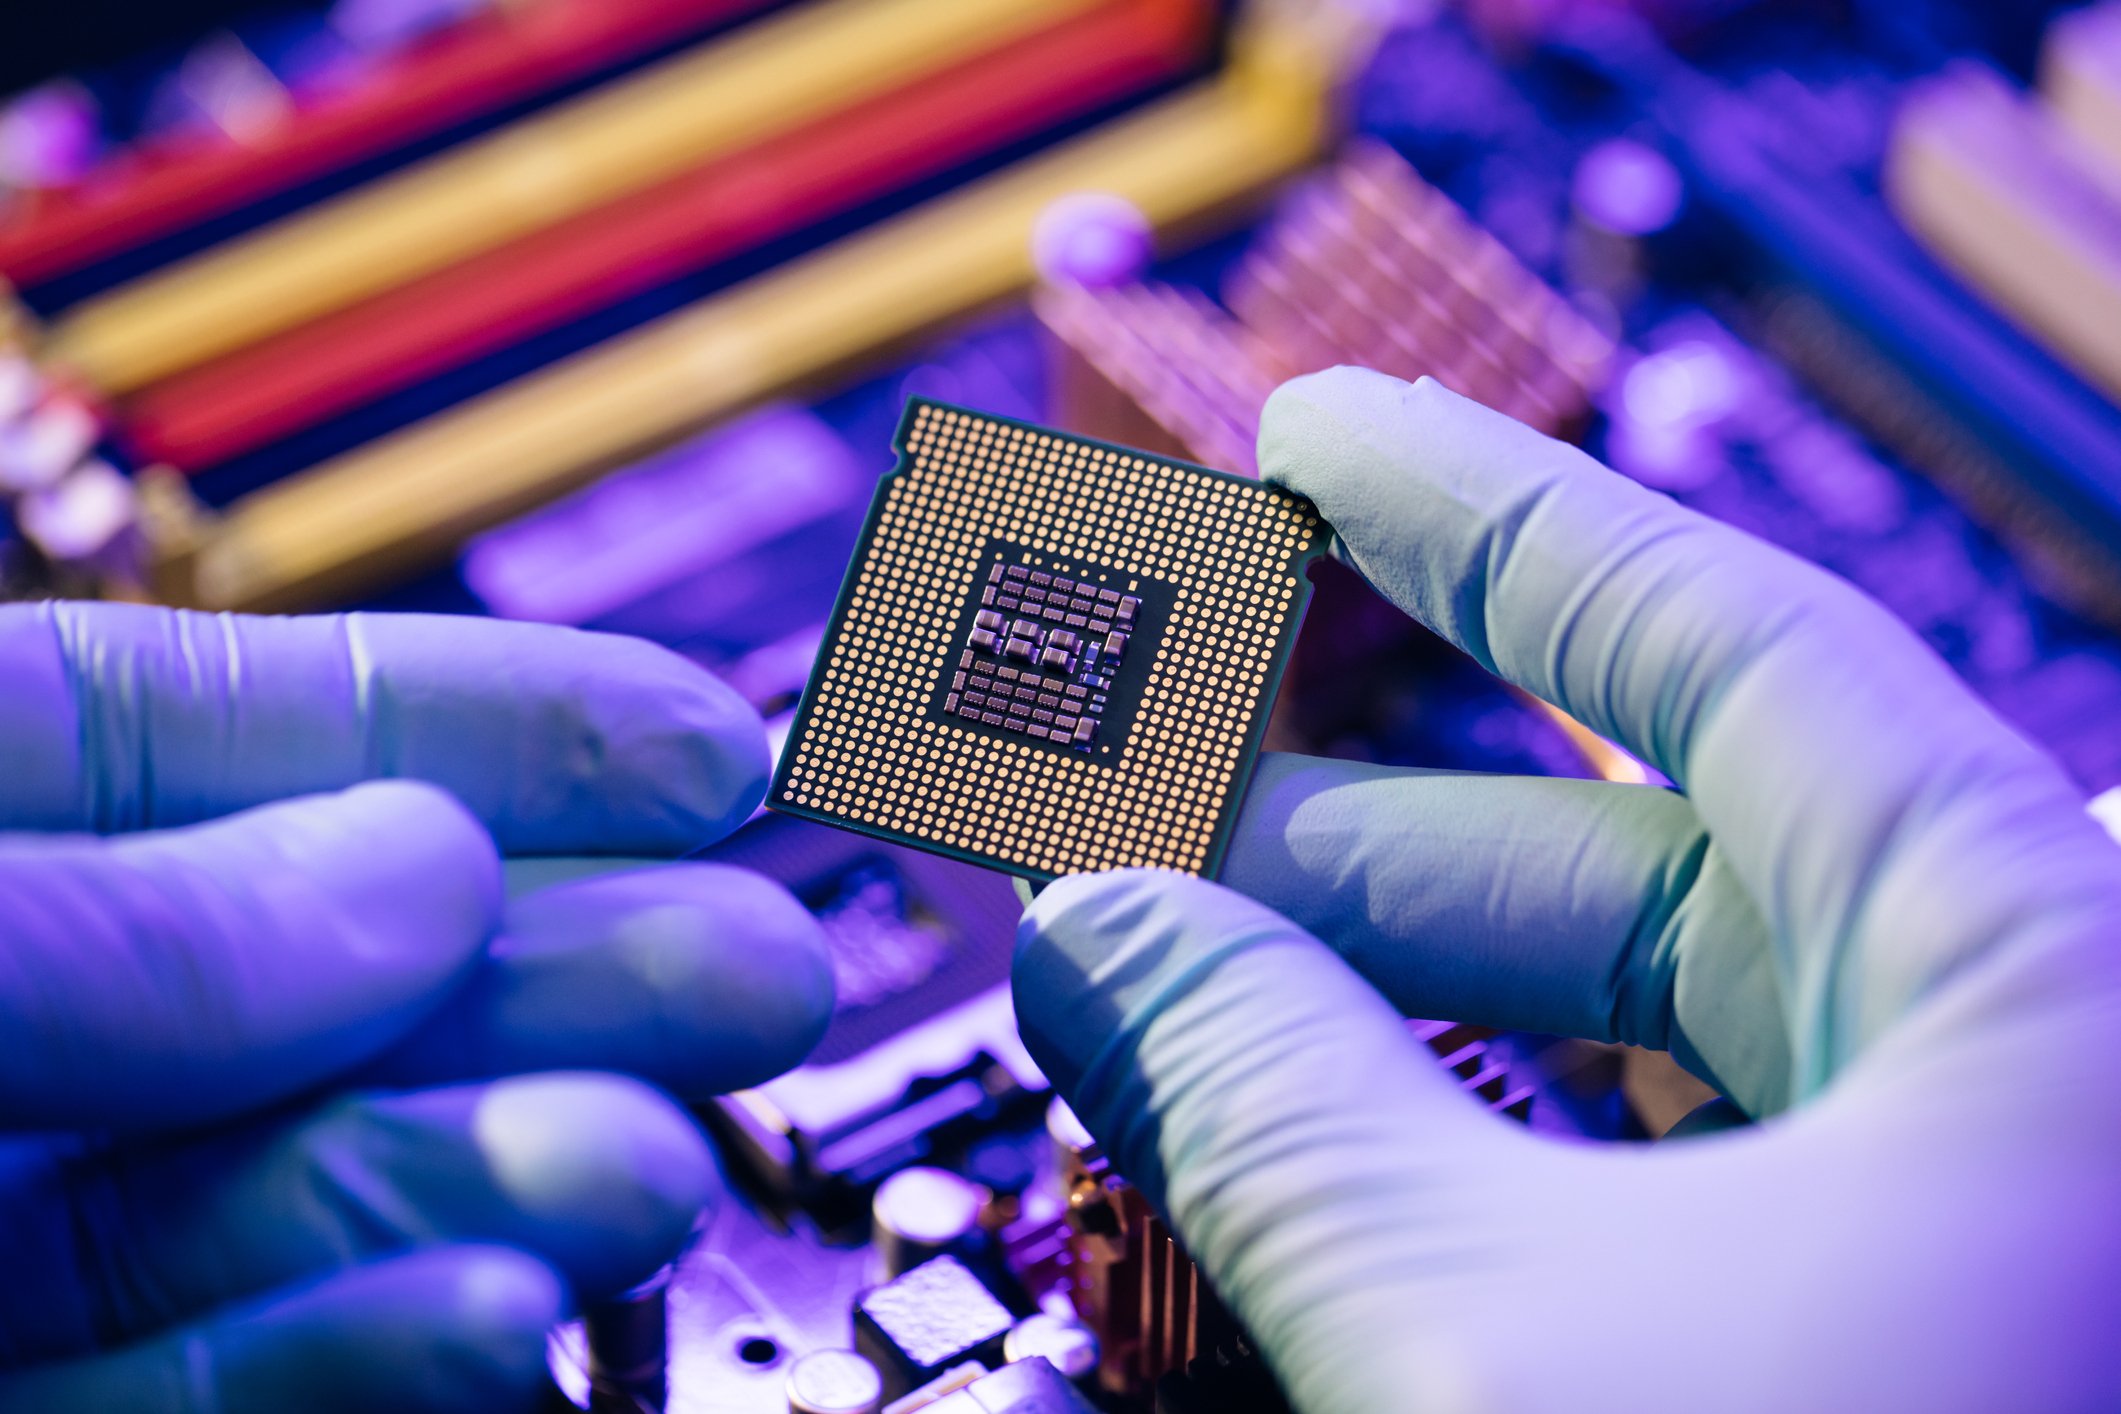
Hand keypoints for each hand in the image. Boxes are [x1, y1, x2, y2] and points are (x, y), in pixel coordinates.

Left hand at [0, 605, 833, 1411]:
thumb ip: (112, 922)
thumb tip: (422, 873)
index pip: (240, 740)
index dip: (491, 728)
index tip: (695, 743)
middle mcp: (1, 1027)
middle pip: (319, 986)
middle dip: (558, 975)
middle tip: (755, 971)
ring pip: (277, 1199)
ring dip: (484, 1188)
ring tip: (643, 1176)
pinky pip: (186, 1398)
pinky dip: (343, 1361)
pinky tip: (481, 1322)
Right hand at [1013, 370, 2120, 1411]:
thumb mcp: (1501, 1345)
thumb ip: (1273, 1106)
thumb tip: (1096, 942)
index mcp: (2044, 981)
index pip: (1721, 642)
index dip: (1482, 517)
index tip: (1317, 440)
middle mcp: (2047, 1067)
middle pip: (1659, 850)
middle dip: (1365, 823)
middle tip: (1148, 799)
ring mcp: (1994, 1212)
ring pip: (1661, 1034)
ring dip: (1405, 1003)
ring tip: (1194, 988)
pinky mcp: (1925, 1336)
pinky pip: (1686, 1178)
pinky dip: (1496, 1149)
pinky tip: (1344, 1152)